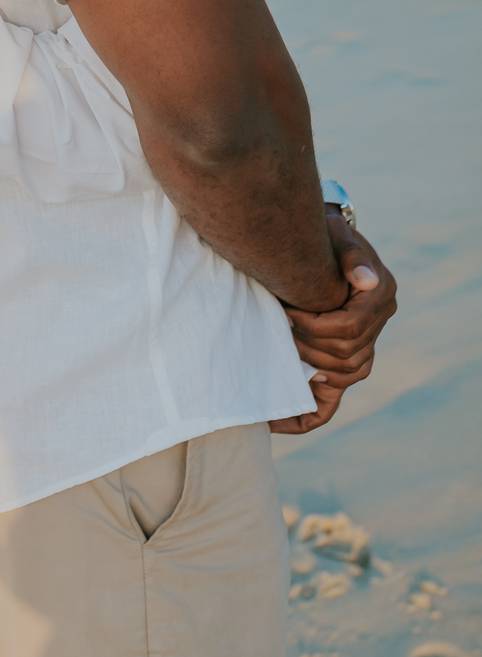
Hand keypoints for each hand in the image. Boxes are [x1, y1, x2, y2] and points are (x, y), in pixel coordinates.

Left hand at [271, 212, 396, 433]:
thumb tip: (366, 279)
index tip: (287, 312)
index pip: (348, 328)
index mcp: (380, 297)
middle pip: (344, 354)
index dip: (315, 324)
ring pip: (341, 375)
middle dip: (306, 344)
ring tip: (276, 355)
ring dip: (306, 366)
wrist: (327, 243)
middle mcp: (378, 324)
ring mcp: (366, 346)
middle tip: (276, 330)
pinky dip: (308, 413)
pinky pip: (332, 401)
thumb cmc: (329, 236)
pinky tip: (276, 422)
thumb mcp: (339, 235)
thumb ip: (352, 256)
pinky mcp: (347, 361)